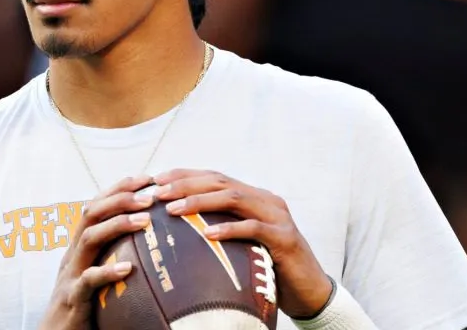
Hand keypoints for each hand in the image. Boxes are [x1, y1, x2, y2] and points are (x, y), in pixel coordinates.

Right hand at [39, 175, 155, 329]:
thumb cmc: (84, 306)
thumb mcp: (99, 275)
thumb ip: (118, 255)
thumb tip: (155, 243)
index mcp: (80, 246)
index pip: (98, 205)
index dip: (121, 188)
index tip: (149, 178)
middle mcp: (73, 254)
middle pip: (91, 213)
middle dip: (120, 199)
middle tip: (151, 196)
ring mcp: (70, 275)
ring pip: (89, 239)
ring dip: (117, 225)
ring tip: (145, 221)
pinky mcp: (73, 298)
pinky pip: (88, 281)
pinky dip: (107, 272)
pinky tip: (129, 268)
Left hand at [153, 169, 332, 318]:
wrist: (310, 290)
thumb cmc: (269, 267)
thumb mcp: (243, 242)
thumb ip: (222, 227)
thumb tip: (179, 225)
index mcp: (255, 197)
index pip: (215, 177)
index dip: (185, 175)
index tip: (156, 180)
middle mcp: (266, 200)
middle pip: (221, 182)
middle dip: (186, 185)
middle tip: (157, 192)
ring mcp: (278, 216)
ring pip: (234, 198)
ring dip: (200, 202)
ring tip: (173, 209)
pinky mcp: (285, 238)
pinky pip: (254, 228)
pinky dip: (229, 229)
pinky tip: (208, 234)